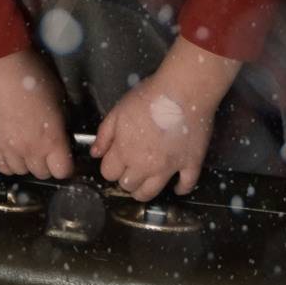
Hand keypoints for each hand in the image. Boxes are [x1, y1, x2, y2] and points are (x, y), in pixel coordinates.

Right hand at [0, 48, 74, 180]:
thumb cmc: (34, 76)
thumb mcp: (58, 97)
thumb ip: (61, 122)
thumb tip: (61, 134)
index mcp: (51, 139)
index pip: (63, 171)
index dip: (66, 165)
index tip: (66, 156)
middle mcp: (30, 150)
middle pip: (43, 174)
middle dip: (48, 164)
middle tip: (48, 148)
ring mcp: (8, 149)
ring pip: (22, 172)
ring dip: (28, 163)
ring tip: (29, 147)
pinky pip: (2, 166)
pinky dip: (10, 163)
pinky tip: (13, 150)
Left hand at [90, 38, 240, 202]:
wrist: (184, 91)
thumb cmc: (149, 96)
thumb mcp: (118, 110)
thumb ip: (104, 134)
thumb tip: (95, 153)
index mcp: (124, 151)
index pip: (108, 173)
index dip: (110, 166)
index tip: (115, 159)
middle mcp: (144, 166)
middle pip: (128, 186)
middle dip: (126, 179)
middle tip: (130, 168)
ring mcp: (168, 168)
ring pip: (151, 193)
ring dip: (144, 191)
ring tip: (145, 181)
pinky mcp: (190, 165)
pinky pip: (185, 185)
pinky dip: (180, 188)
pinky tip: (176, 185)